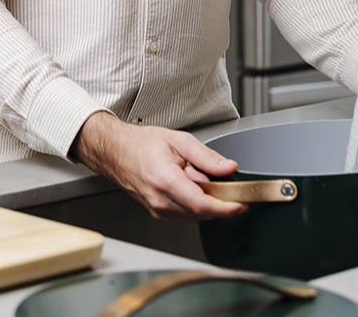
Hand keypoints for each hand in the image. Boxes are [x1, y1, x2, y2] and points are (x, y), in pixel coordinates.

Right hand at [71, 111, 245, 219]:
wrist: (115, 151)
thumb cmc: (141, 144)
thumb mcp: (179, 141)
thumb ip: (206, 157)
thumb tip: (228, 168)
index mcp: (166, 181)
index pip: (203, 205)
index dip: (226, 207)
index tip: (242, 204)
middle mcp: (161, 201)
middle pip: (202, 212)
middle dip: (215, 199)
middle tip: (212, 177)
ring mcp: (158, 210)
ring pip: (194, 215)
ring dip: (203, 201)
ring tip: (191, 177)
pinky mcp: (158, 214)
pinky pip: (184, 215)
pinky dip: (192, 203)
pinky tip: (185, 186)